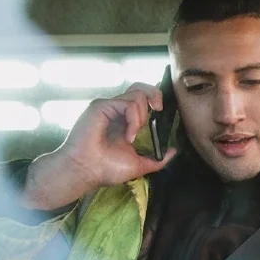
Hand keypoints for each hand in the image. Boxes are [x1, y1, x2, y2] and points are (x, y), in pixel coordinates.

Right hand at [21, 83, 177, 209]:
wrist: (86, 172)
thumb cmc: (106, 169)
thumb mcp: (139, 165)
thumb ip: (157, 159)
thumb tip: (173, 151)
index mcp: (124, 120)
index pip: (142, 98)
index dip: (154, 98)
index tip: (161, 111)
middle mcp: (116, 110)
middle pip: (140, 87)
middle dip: (155, 94)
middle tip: (159, 109)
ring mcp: (108, 107)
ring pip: (137, 94)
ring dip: (141, 116)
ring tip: (133, 135)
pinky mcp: (101, 106)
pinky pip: (127, 103)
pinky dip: (133, 119)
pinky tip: (128, 136)